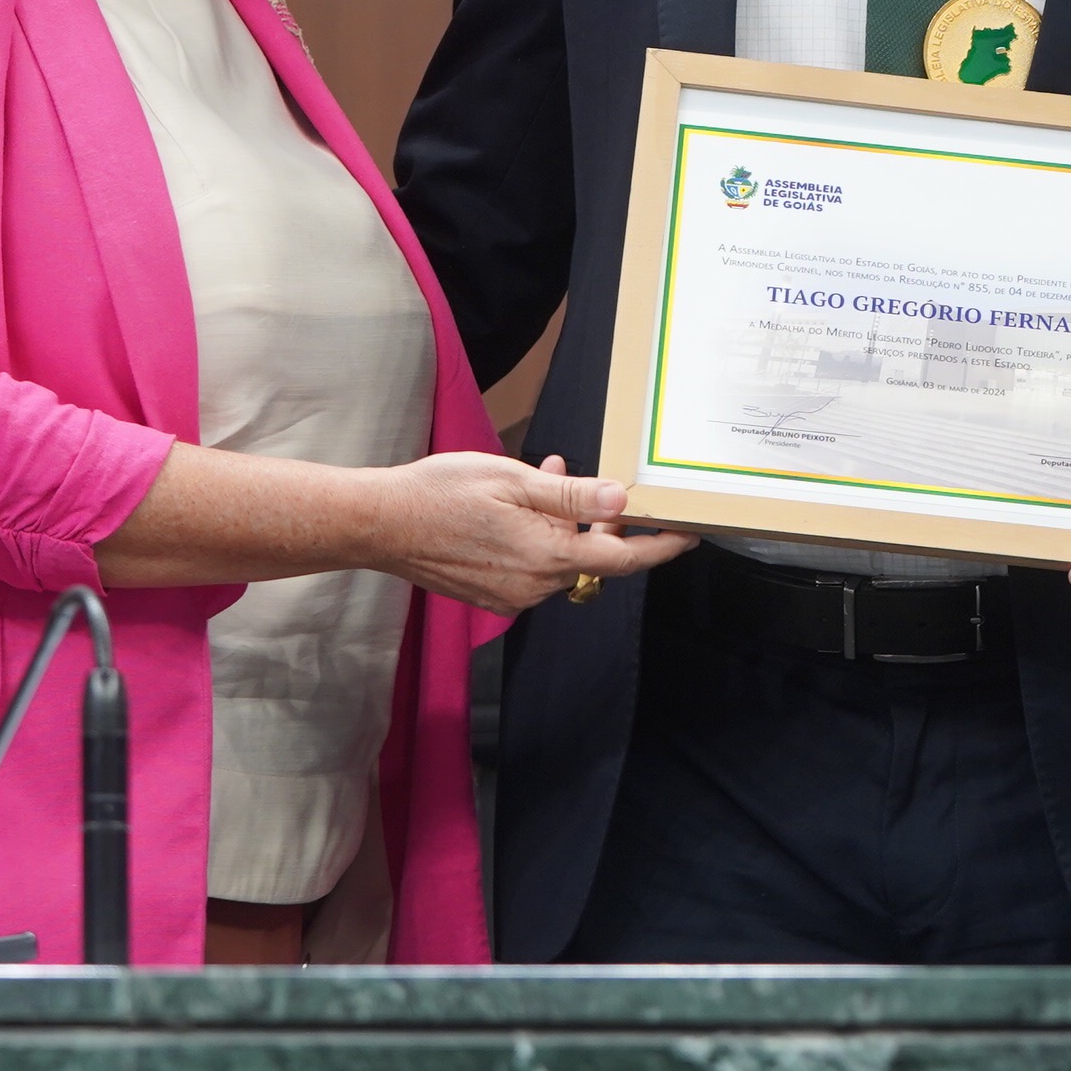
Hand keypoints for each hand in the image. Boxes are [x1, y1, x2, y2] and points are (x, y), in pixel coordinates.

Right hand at [363, 452, 694, 614]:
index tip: (690, 532)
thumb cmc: (441, 493)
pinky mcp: (493, 596)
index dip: (661, 545)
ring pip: (560, 559)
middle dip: (595, 516)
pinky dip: (537, 539)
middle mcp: (536, 586)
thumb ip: (572, 495)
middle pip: (591, 555)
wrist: (380, 525)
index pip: (623, 557)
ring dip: (561, 524)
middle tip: (575, 474)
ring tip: (538, 479)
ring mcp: (513, 596)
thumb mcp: (514, 480)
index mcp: (547, 556)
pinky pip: (533, 569)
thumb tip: (622, 499)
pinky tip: (515, 510)